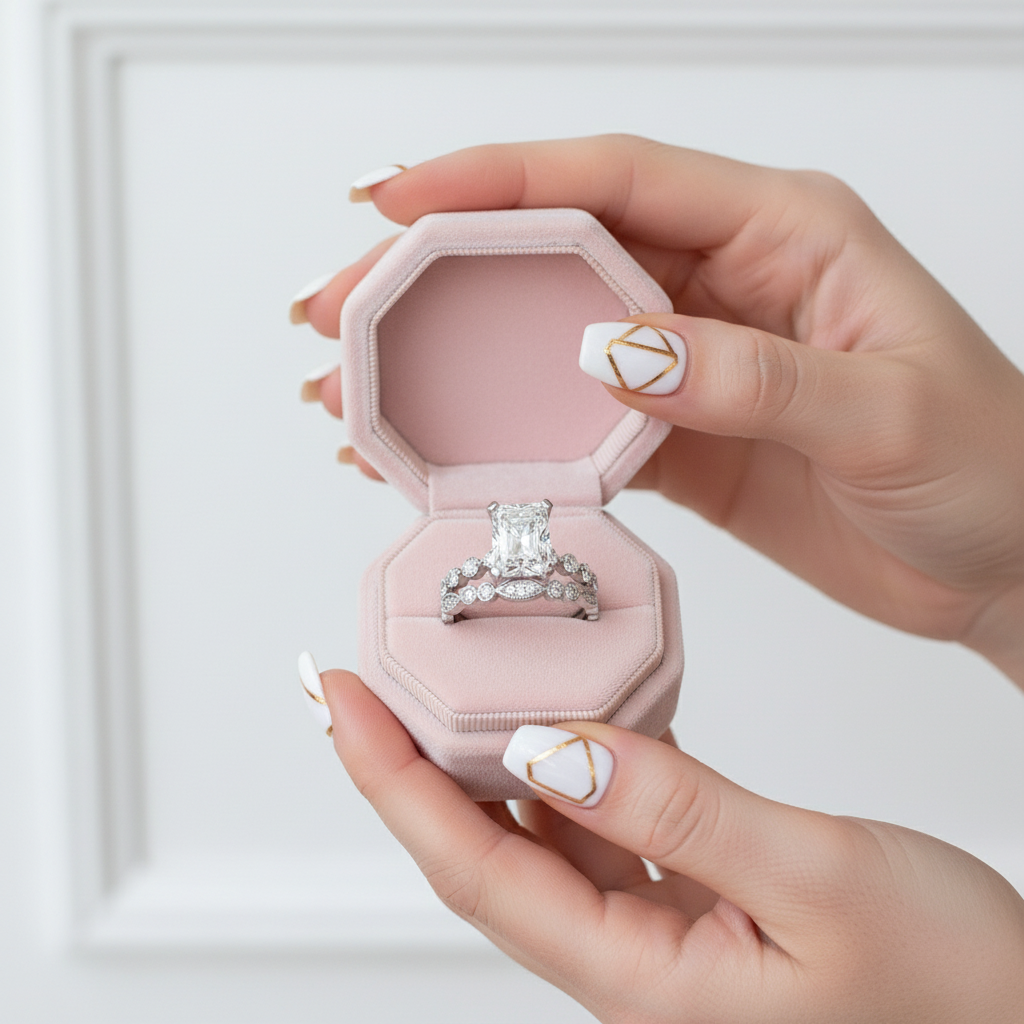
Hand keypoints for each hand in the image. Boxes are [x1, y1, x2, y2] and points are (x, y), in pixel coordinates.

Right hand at [296, 136, 1023, 683]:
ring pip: (548, 342)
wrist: (1005, 564)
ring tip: (364, 389)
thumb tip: (610, 349)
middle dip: (439, 274)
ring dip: (456, 362)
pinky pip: (576, 426)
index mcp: (783, 232)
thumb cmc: (989, 467)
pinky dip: (508, 436)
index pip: (616, 177)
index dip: (498, 179)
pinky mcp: (683, 439)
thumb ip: (749, 374)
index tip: (398, 200)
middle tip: (343, 309)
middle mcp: (724, 285)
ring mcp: (695, 364)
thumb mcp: (886, 408)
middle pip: (554, 256)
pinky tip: (445, 450)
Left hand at [321, 668, 1023, 1023]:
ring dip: (482, 761)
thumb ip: (680, 811)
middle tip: (363, 680)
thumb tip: (551, 747)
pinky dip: (571, 763)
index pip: (471, 864)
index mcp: (639, 975)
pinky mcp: (692, 902)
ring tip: (445, 685)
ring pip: (537, 833)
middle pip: (482, 849)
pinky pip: (604, 824)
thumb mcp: (817, 884)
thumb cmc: (953, 987)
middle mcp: (629, 960)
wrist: (1020, 1021)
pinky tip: (567, 715)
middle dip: (408, 765)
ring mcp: (656, 932)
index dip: (391, 779)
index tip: (338, 698)